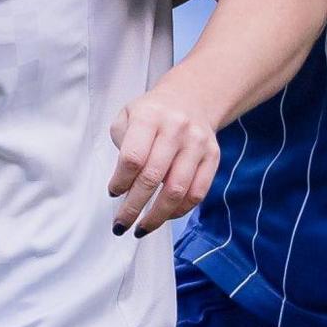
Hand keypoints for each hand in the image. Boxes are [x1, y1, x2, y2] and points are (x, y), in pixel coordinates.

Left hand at [108, 92, 221, 237]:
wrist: (190, 98)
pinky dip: (180, 210)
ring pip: (177, 190)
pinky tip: (165, 216)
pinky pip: (197, 192)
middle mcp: (176, 129)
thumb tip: (123, 184)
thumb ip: (122, 144)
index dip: (121, 181)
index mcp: (149, 117)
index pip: (133, 157)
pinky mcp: (213, 157)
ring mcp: (197, 144)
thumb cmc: (151, 114)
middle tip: (121, 224)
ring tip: (142, 228)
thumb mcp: (127, 116)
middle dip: (134, 207)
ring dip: (157, 216)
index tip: (113, 193)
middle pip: (153, 177)